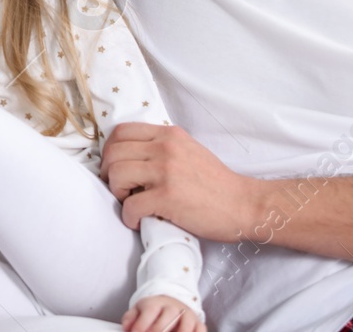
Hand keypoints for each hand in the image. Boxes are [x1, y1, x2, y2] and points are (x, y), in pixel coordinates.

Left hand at [102, 121, 262, 239]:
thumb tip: (131, 157)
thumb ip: (163, 147)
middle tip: (119, 189)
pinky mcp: (167, 197)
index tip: (115, 167)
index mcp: (169, 134)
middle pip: (113, 152)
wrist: (244, 204)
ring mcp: (166, 171)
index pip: (122, 131)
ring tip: (130, 203)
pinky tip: (139, 221)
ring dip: (117, 194)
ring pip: (117, 175)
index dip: (110, 151)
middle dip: (109, 173)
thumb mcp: (188, 150)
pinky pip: (130, 206)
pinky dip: (129, 217)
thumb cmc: (216, 183)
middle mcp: (165, 147)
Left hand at [123, 293, 205, 331]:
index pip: (150, 311)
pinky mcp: (198, 324)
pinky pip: (199, 331)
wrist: (172, 303)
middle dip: (158, 331)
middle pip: (167, 319)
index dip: (142, 325)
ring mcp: (187, 316)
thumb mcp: (138, 310)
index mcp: (155, 304)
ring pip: (185, 327)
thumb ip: (130, 319)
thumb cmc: (153, 311)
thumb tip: (126, 328)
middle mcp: (173, 308)